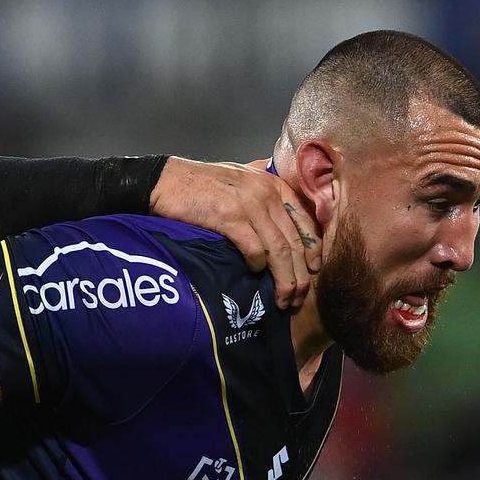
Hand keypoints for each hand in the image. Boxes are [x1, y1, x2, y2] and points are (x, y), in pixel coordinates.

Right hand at [150, 158, 320, 307]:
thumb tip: (282, 222)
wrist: (165, 181)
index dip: (314, 250)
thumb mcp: (240, 180)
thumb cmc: (200, 184)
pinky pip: (254, 249)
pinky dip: (257, 266)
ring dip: (284, 280)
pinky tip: (254, 274)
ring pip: (279, 250)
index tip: (314, 272)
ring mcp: (249, 205)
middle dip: (301, 275)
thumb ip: (263, 195)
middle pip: (295, 241)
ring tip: (282, 299)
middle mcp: (266, 193)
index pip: (306, 221)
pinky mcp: (229, 217)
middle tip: (298, 297)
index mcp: (273, 184)